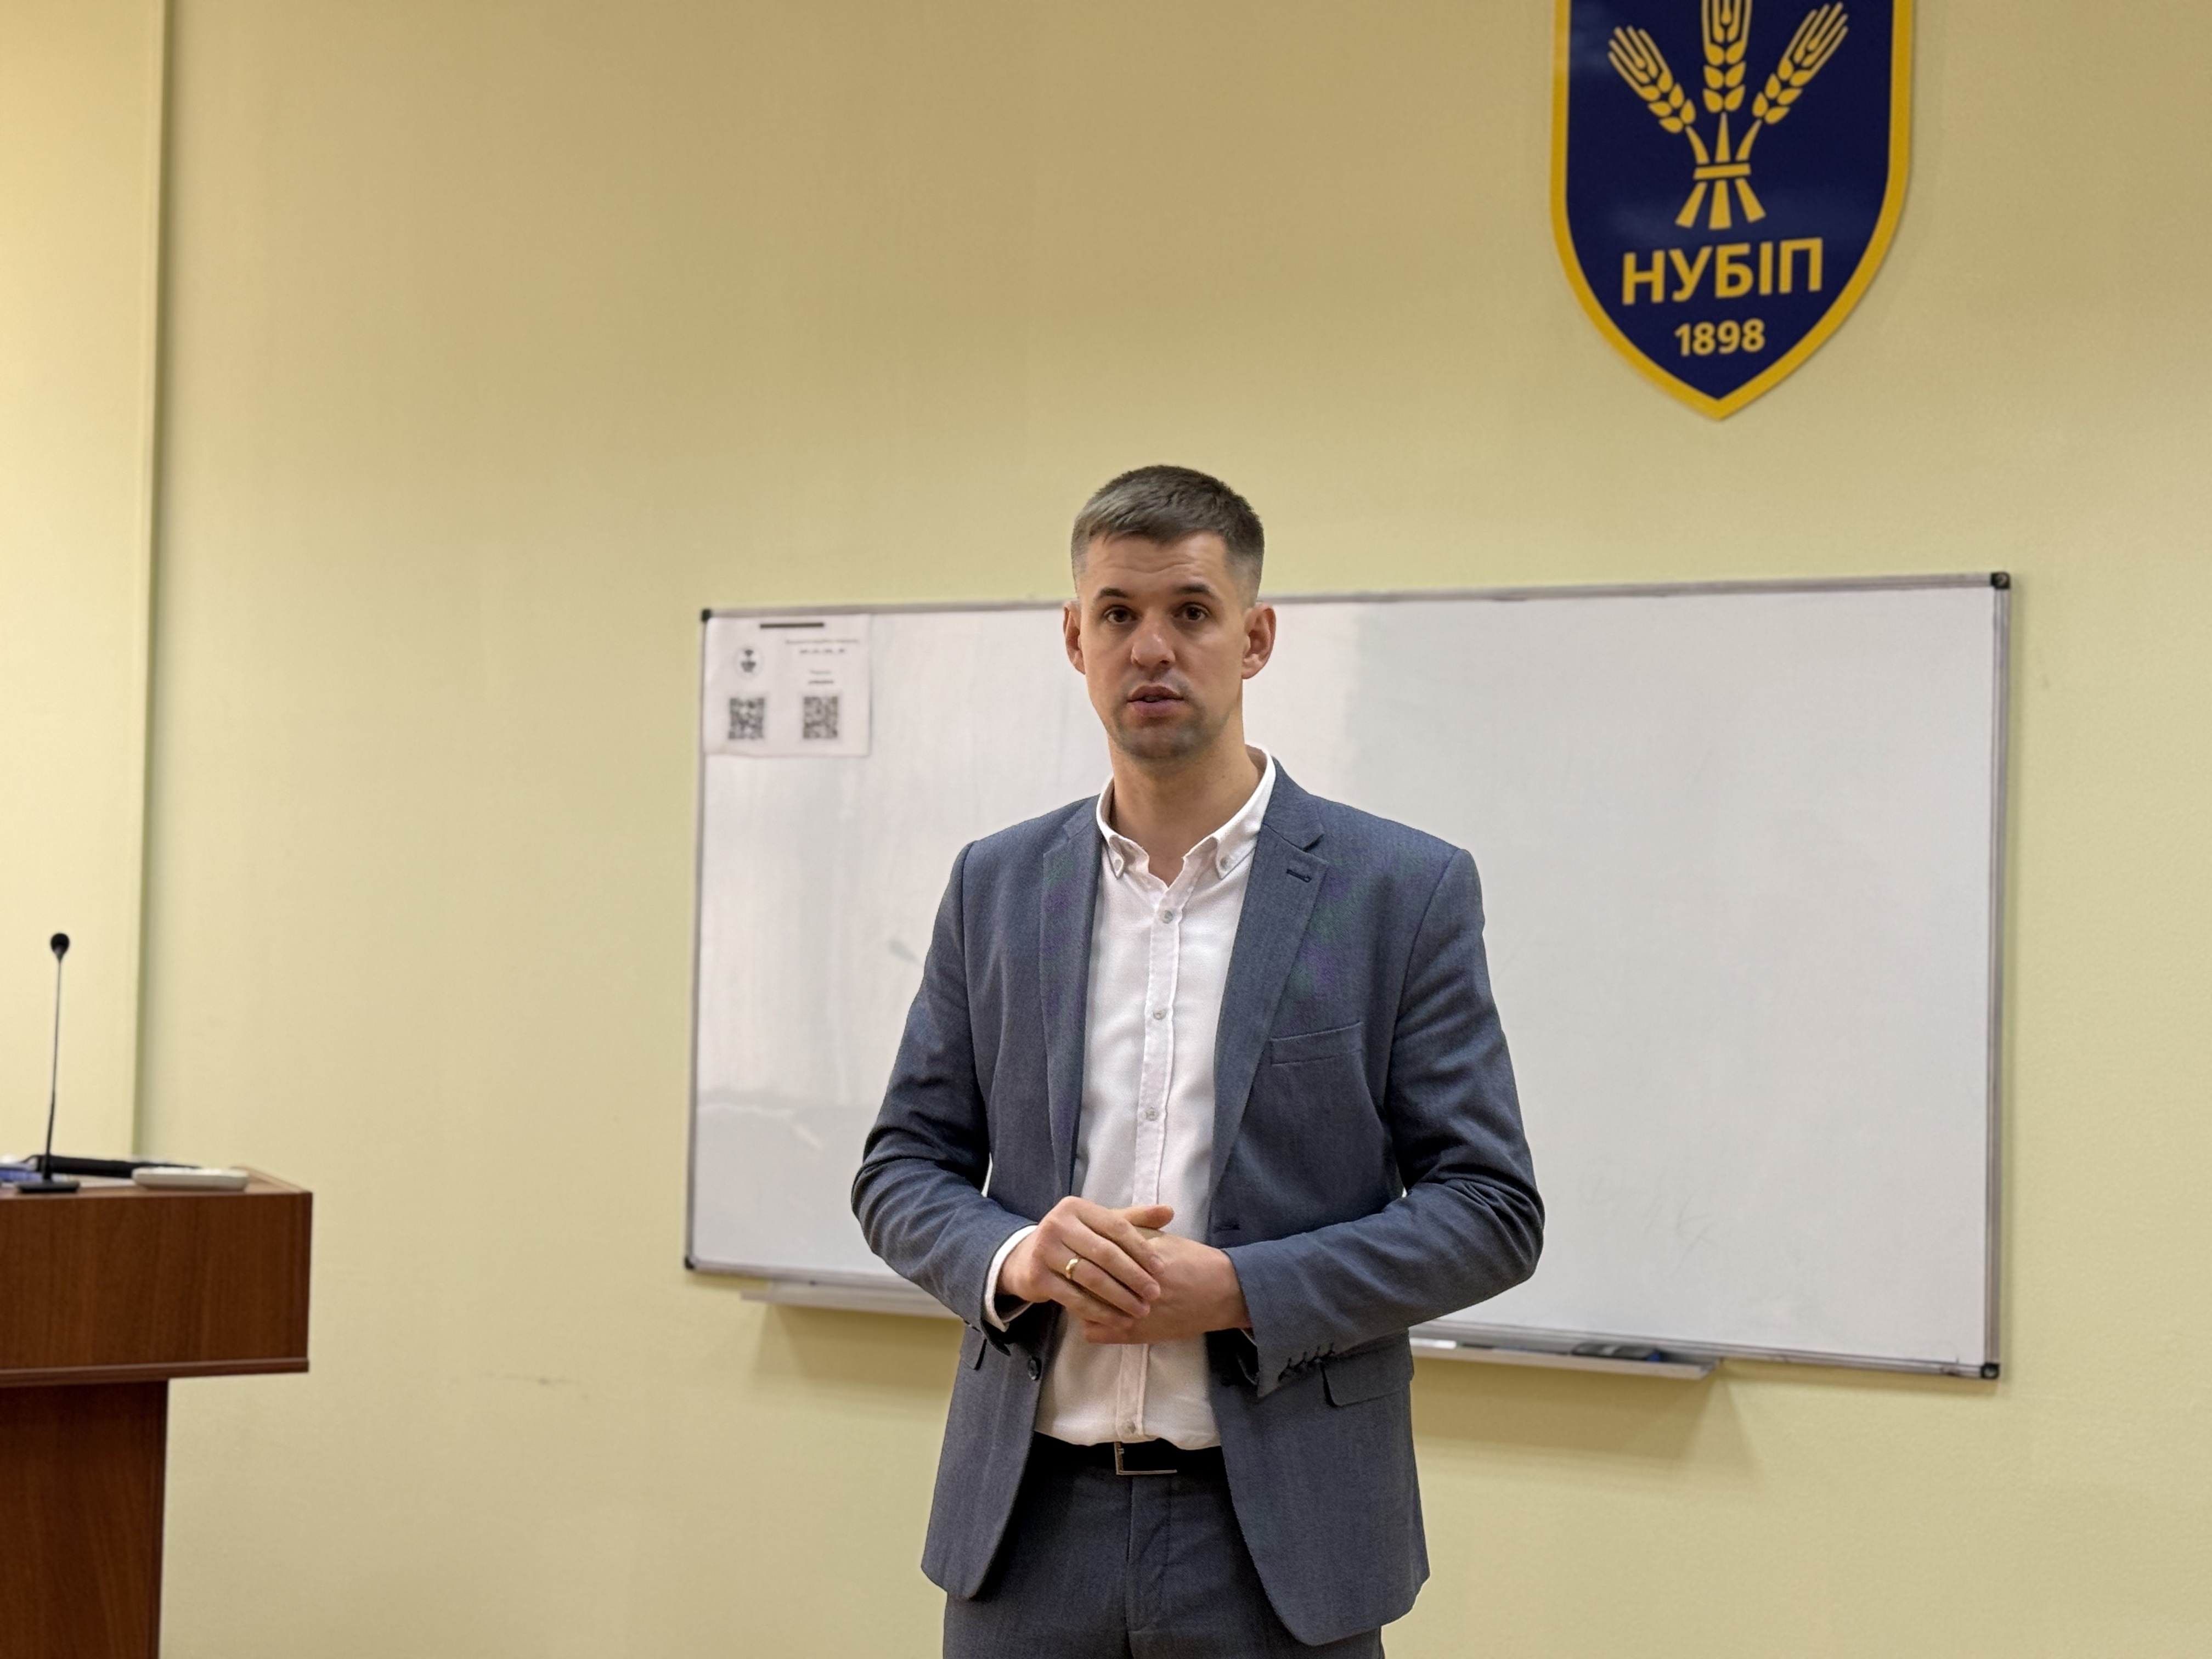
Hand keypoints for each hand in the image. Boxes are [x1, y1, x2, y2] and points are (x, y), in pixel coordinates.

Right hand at [1000, 1198, 1172, 1319]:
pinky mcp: (1037, 1277)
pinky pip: (1074, 1297)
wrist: (1026, 1259)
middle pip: (1105, 1252)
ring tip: (1140, 1310)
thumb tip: (1169, 1212)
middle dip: (1133, 1276)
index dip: (1141, 1249)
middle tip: (1154, 1293)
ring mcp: (1044, 1250)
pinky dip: (1099, 1311)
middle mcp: (1058, 1224)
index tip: (1160, 1269)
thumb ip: (1133, 1219)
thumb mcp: (1098, 1225)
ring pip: (1091, 1277)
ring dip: (1119, 1297)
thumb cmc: (1073, 1240)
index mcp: (1076, 1207)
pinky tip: (1118, 1320)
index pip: (1116, 1227)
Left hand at [1072, 1230, 1248, 1344]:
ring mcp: (1128, 1313)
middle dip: (1072, 1274)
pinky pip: (1094, 1331)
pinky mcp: (1134, 1334)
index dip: (1078, 1251)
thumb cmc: (1191, 1260)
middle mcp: (1128, 1286)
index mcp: (1133, 1257)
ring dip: (1078, 1299)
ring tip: (1077, 1290)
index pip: (1089, 1255)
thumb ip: (1128, 1230)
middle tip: (1068, 1268)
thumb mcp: (1159, 1237)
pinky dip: (1090, 1322)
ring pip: (1083, 1307)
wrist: (1221, 1293)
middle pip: (1081, 1280)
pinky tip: (1096, 1313)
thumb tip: (1094, 1228)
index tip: (1074, 1248)